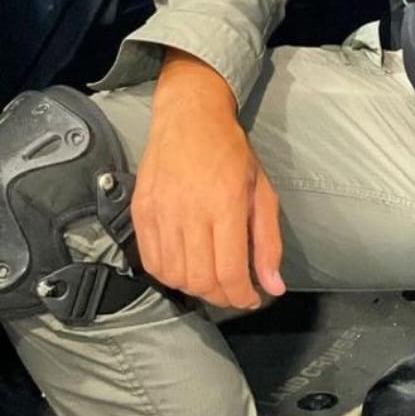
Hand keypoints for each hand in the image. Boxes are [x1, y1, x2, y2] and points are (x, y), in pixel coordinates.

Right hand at [131, 51, 285, 309]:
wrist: (189, 117)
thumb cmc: (231, 151)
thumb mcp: (262, 190)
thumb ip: (268, 241)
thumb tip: (274, 286)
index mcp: (226, 203)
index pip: (230, 271)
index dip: (242, 296)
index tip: (252, 298)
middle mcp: (191, 211)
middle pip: (200, 280)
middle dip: (221, 296)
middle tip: (233, 290)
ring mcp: (161, 212)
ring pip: (175, 276)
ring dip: (196, 288)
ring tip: (212, 278)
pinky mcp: (140, 213)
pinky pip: (151, 262)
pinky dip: (170, 275)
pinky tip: (186, 266)